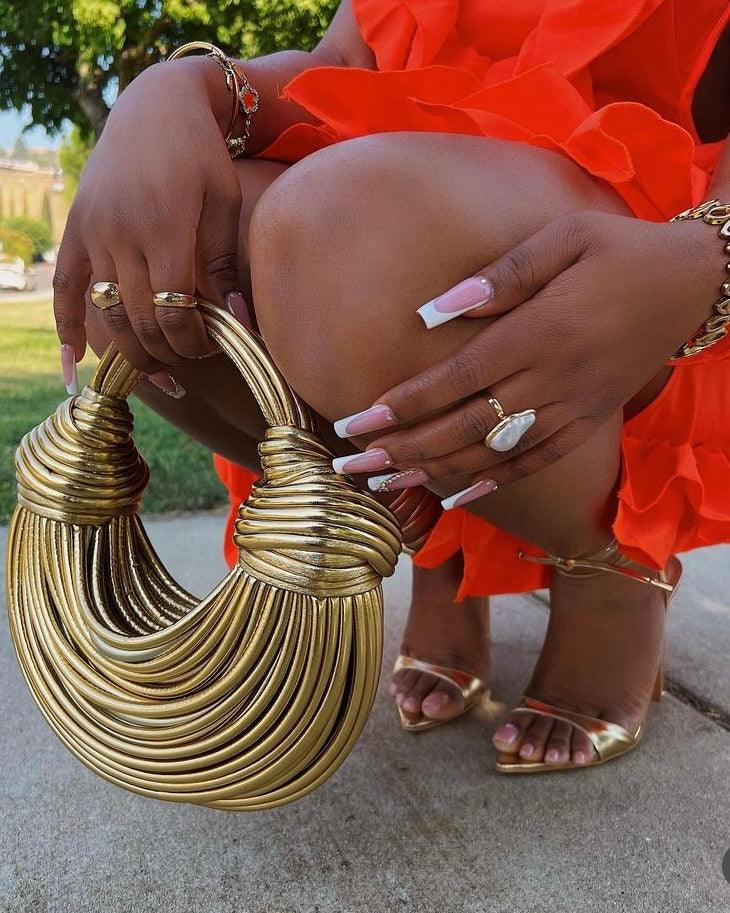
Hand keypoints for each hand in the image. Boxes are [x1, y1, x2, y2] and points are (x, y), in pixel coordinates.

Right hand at [53, 58, 244, 375]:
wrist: (157, 106)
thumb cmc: (203, 156)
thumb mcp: (225, 203)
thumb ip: (226, 265)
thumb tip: (239, 324)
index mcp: (164, 229)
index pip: (175, 311)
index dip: (194, 342)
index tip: (214, 347)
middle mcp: (121, 235)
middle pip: (140, 320)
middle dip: (168, 353)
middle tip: (191, 363)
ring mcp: (93, 233)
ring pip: (105, 314)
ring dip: (130, 353)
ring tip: (157, 375)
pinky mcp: (76, 229)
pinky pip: (64, 287)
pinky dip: (66, 327)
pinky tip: (77, 363)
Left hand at [334, 210, 722, 499]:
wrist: (693, 284)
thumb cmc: (620, 251)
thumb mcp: (564, 238)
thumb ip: (500, 277)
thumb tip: (432, 312)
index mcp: (539, 331)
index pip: (454, 379)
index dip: (401, 406)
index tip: (354, 423)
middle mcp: (552, 380)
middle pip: (464, 426)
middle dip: (402, 451)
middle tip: (351, 468)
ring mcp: (572, 408)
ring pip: (493, 453)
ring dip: (435, 472)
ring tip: (386, 486)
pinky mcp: (588, 421)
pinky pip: (537, 461)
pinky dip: (495, 482)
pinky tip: (456, 497)